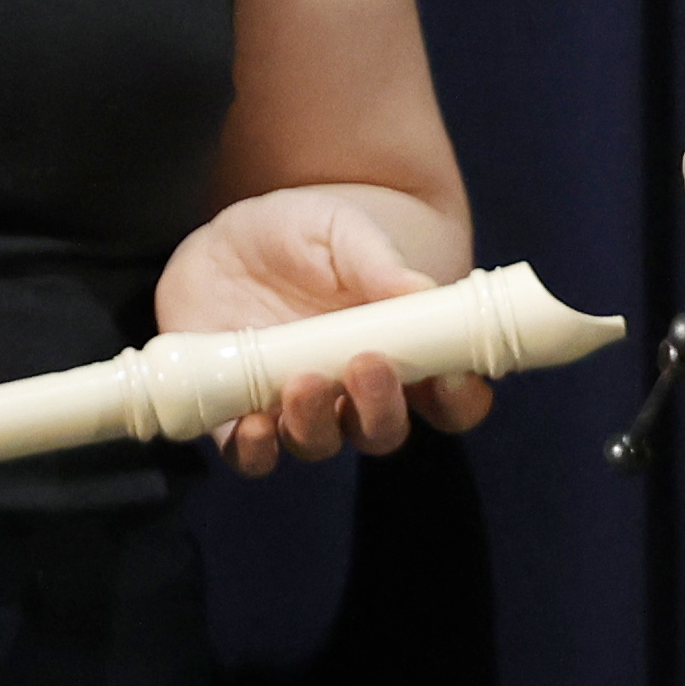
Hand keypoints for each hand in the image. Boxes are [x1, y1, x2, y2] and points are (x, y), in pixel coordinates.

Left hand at [158, 189, 498, 475]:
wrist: (225, 239)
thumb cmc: (299, 233)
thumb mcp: (341, 230)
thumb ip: (377, 260)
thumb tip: (422, 290)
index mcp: (397, 352)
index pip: (446, 400)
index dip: (459, 399)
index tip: (453, 377)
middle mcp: (350, 393)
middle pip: (382, 430)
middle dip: (381, 408)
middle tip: (366, 364)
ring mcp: (294, 408)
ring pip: (319, 443)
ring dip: (317, 425)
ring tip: (303, 382)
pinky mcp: (237, 416)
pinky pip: (250, 455)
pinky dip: (255, 451)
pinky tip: (253, 425)